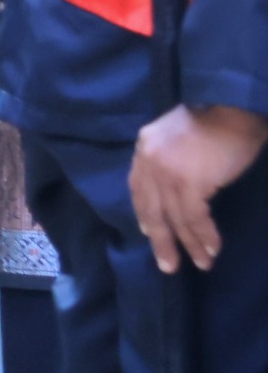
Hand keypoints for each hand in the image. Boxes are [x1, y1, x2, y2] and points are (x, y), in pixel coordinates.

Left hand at [129, 103, 267, 273]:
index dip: (146, 214)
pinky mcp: (189, 183)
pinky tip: (212, 249)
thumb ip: (169, 159)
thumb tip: (172, 190)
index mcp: (144, 148)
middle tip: (168, 265)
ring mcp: (167, 172)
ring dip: (189, 244)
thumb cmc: (215, 121)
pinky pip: (194, 218)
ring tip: (201, 263)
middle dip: (161, 240)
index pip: (139, 189)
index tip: (150, 233)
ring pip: (175, 218)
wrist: (233, 107)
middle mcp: (149, 160)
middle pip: (151, 209)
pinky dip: (204, 236)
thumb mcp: (178, 136)